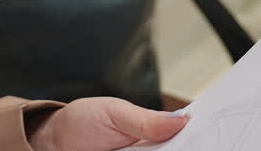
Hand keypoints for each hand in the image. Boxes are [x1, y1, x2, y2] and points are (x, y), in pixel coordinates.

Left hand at [26, 97, 187, 150]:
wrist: (53, 144)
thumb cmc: (81, 123)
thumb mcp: (114, 112)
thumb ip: (145, 119)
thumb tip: (181, 119)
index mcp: (155, 130)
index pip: (186, 136)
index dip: (197, 137)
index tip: (207, 137)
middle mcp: (153, 150)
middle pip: (182, 150)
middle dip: (188, 148)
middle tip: (191, 146)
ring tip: (155, 149)